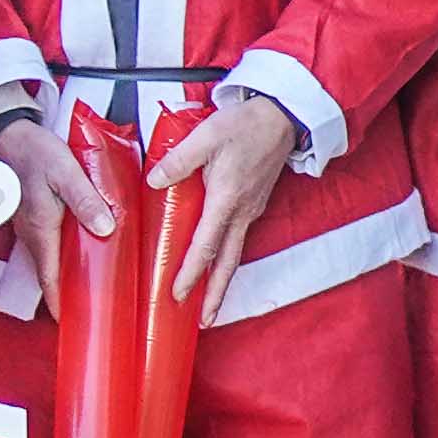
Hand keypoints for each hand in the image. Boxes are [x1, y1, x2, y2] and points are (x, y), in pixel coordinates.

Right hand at [0, 108, 102, 302]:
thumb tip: (106, 229)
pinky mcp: (35, 218)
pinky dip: (64, 260)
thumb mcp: (64, 172)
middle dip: (68, 297)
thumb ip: (85, 199)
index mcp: (40, 230)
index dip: (60, 305)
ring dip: (66, 279)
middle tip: (93, 313)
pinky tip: (82, 257)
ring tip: (91, 291)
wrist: (9, 135)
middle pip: (50, 276)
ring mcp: (31, 228)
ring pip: (50, 263)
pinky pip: (50, 248)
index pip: (49, 279)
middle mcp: (33, 236)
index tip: (74, 326)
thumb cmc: (36, 153)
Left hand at [147, 94, 303, 314]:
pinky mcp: (253, 204)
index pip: (206, 245)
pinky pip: (238, 237)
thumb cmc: (246, 124)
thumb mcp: (207, 135)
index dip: (192, 271)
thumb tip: (154, 181)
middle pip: (227, 262)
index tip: (178, 293)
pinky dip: (226, 257)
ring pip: (234, 252)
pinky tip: (215, 262)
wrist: (282, 116)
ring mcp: (251, 210)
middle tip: (204, 320)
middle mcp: (242, 212)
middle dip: (216, 294)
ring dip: (222, 280)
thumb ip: (178, 160)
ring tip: (209, 303)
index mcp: (227, 199)